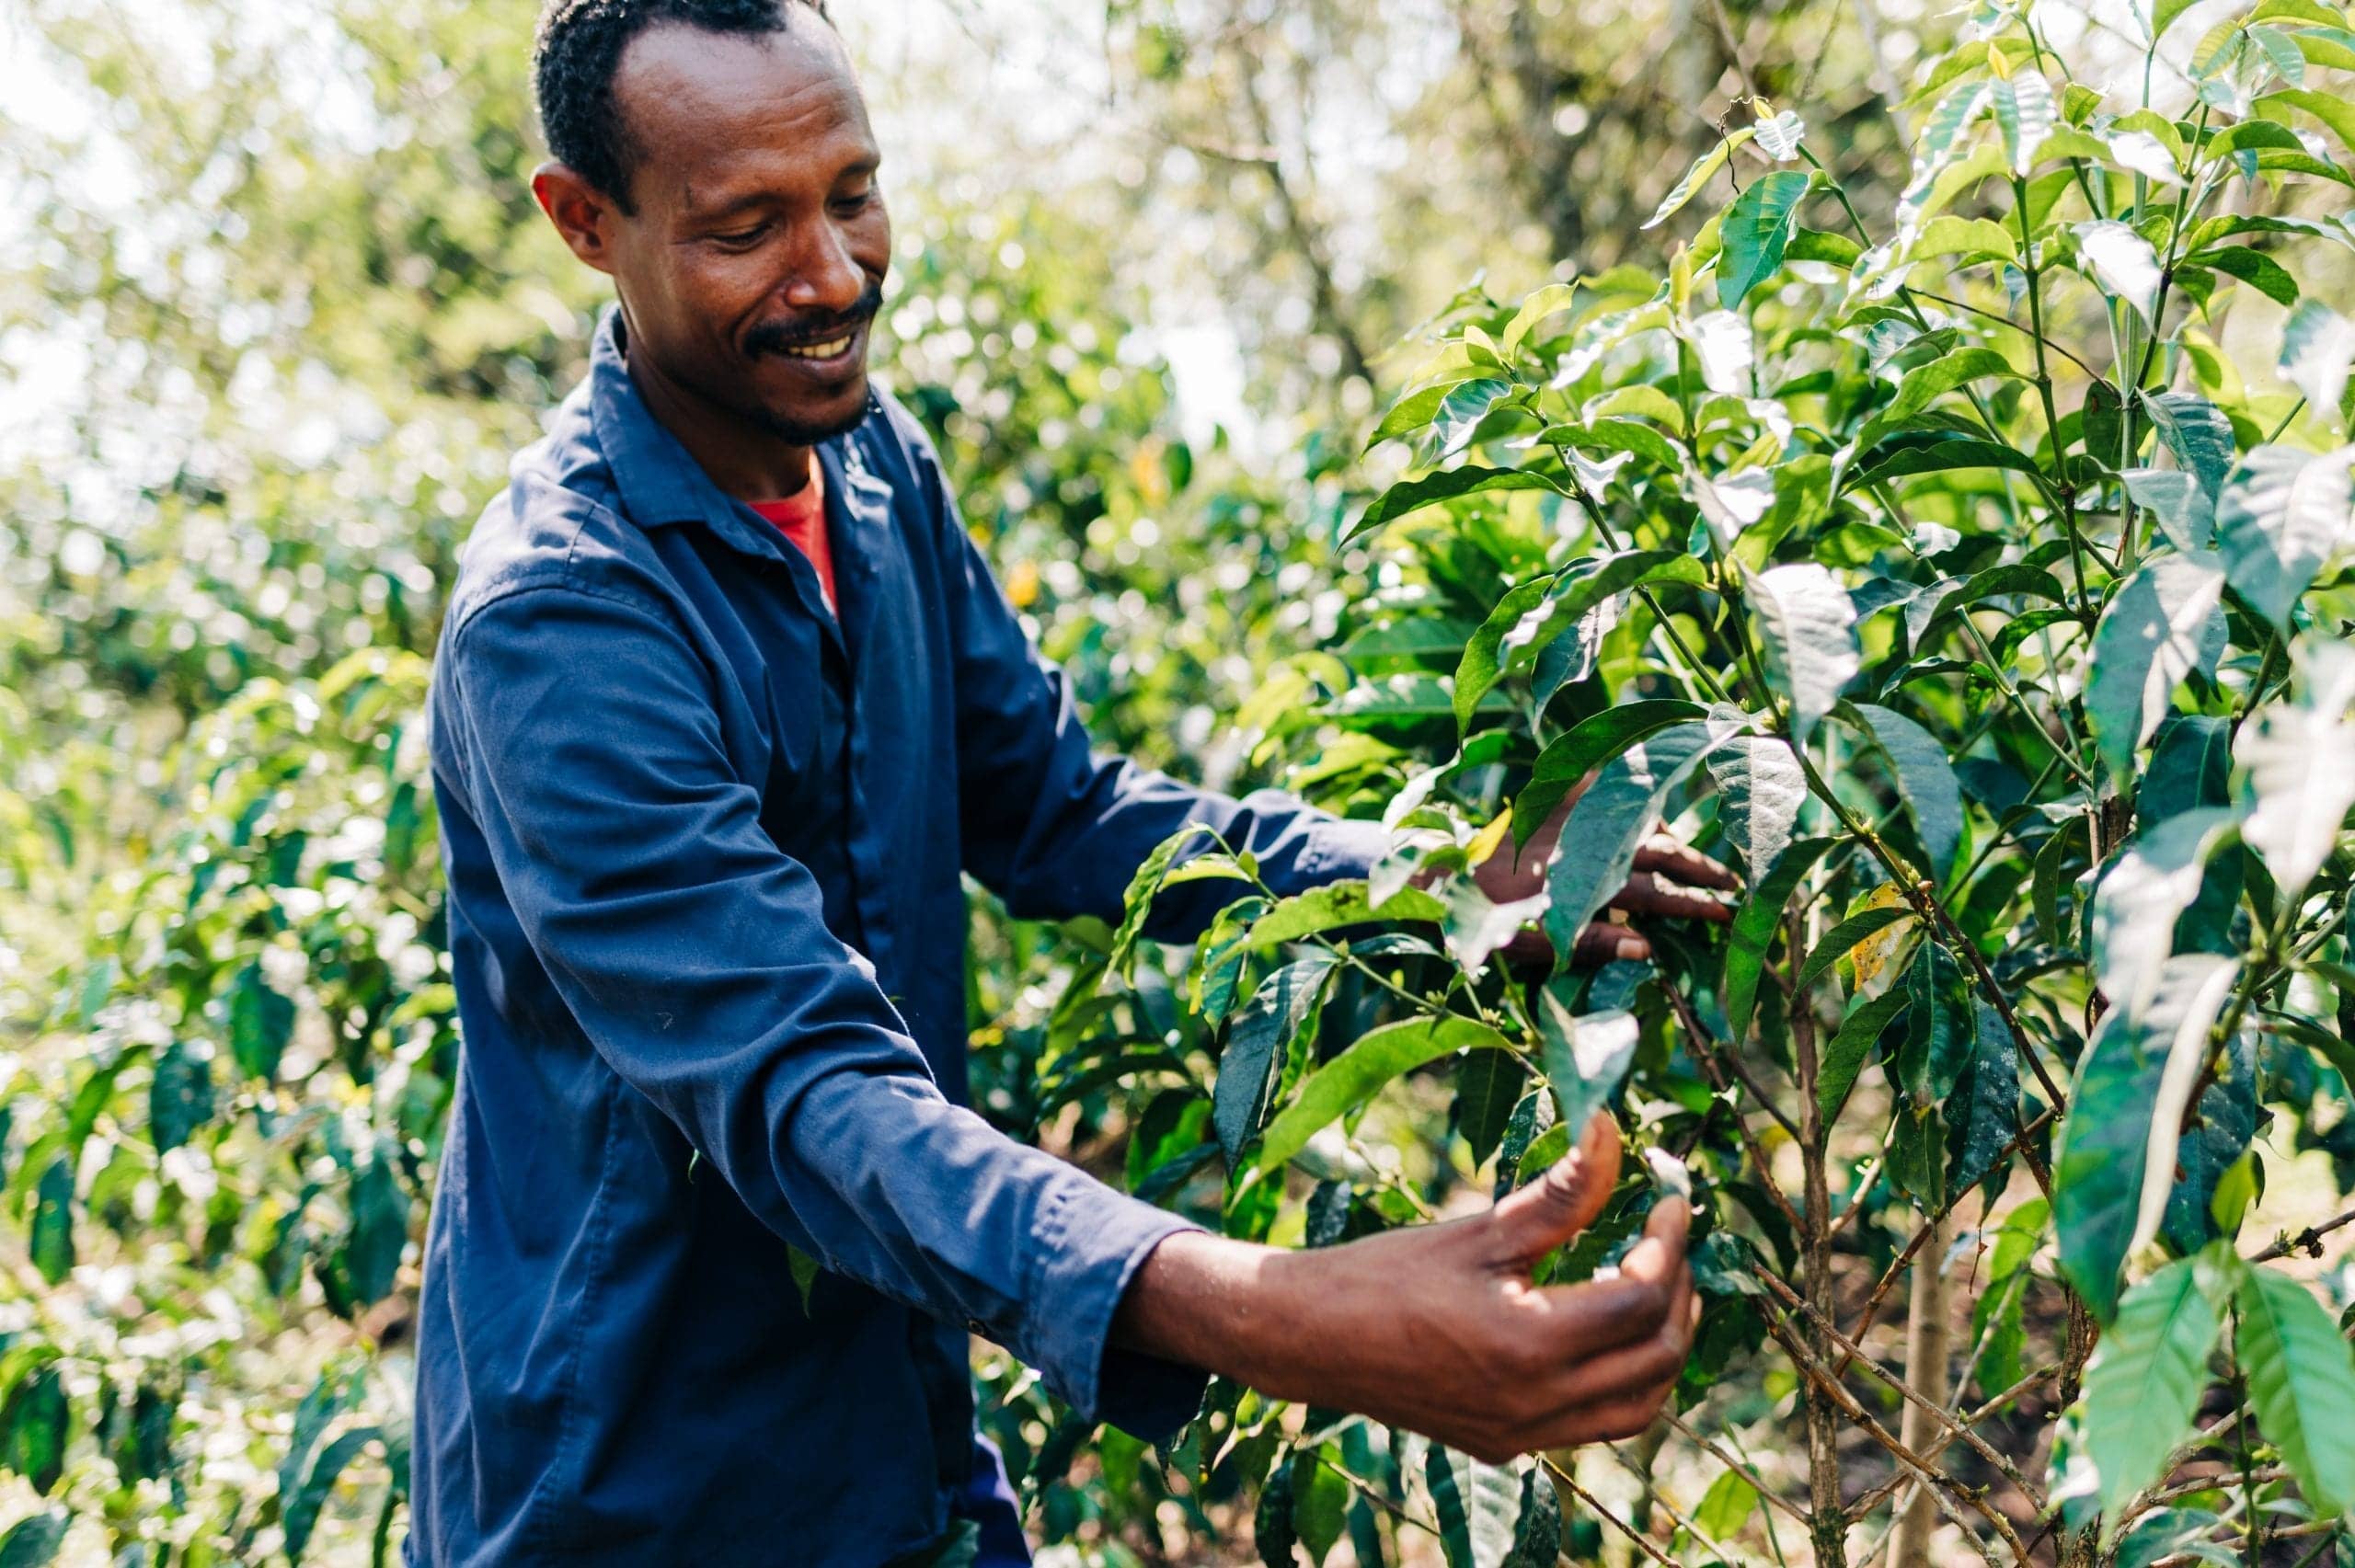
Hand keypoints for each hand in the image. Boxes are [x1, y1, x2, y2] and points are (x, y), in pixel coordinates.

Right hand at [1114, 1115, 1698, 1462]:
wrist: (1311, 1339)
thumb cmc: (1386, 1274)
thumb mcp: (1480, 1228)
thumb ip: (1561, 1191)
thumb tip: (1614, 1130)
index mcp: (1530, 1344)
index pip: (1642, 1297)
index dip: (1671, 1243)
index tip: (1672, 1200)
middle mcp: (1536, 1403)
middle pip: (1657, 1357)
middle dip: (1680, 1293)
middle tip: (1670, 1241)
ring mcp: (1524, 1434)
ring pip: (1638, 1406)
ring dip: (1661, 1348)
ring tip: (1654, 1289)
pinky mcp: (1507, 1445)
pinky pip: (1595, 1424)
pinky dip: (1622, 1382)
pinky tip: (1603, 1335)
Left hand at [1476, 792, 1737, 966]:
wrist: (1435, 871)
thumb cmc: (1483, 918)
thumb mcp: (1537, 942)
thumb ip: (1594, 942)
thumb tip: (1649, 948)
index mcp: (1583, 881)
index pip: (1654, 894)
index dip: (1692, 904)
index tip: (1726, 913)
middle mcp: (1583, 840)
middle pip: (1657, 851)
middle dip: (1698, 867)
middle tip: (1733, 883)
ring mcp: (1569, 813)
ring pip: (1638, 814)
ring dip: (1667, 834)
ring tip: (1688, 854)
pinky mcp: (1550, 795)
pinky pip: (1600, 780)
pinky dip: (1628, 789)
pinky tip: (1644, 801)